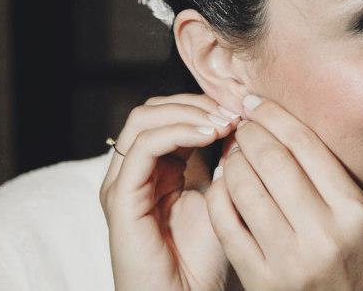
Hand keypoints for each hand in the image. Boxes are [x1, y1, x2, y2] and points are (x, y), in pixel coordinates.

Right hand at [100, 93, 240, 290]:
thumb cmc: (201, 261)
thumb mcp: (220, 198)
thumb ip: (223, 161)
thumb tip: (240, 122)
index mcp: (154, 170)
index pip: (167, 115)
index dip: (203, 105)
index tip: (241, 109)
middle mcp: (133, 171)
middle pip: (151, 109)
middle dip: (194, 102)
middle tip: (232, 110)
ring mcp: (122, 183)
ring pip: (143, 119)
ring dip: (187, 112)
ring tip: (223, 121)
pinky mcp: (121, 198)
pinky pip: (144, 147)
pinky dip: (177, 131)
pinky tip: (209, 135)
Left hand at [204, 95, 362, 290]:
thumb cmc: (351, 264)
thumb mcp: (357, 218)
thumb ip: (327, 175)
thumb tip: (280, 122)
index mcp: (353, 211)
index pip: (306, 145)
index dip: (274, 115)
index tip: (254, 102)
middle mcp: (323, 235)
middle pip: (273, 160)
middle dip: (249, 133)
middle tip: (241, 125)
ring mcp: (289, 260)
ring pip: (244, 187)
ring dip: (231, 161)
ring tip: (233, 154)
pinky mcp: (260, 280)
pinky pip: (226, 222)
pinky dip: (218, 195)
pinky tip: (222, 184)